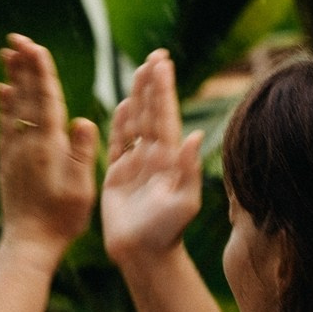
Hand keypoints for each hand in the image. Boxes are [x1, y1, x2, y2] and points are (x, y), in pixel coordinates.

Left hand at [0, 34, 98, 259]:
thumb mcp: (81, 187)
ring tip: (7, 55)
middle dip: (23, 66)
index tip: (35, 46)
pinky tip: (2, 93)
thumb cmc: (62, 218)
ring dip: (12, 79)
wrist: (29, 243)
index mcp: (48, 146)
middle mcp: (27, 144)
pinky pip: (4, 126)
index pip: (45, 99)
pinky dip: (3, 105)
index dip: (40, 71)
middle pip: (25, 96)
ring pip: (12, 107)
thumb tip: (82, 119)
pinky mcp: (7, 162)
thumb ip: (82, 152)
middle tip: (16, 38)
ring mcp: (14, 152)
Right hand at [101, 48, 203, 269]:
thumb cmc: (165, 233)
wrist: (144, 255)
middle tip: (155, 56)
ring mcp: (136, 164)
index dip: (162, 88)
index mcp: (168, 158)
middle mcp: (154, 156)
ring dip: (138, 97)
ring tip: (139, 71)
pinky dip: (120, 123)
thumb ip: (188, 170)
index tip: (162, 62)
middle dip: (153, 84)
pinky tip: (123, 105)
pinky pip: (118, 143)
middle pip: (152, 112)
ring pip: (136, 123)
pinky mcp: (118, 175)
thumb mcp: (183, 203)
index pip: (164, 116)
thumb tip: (195, 134)